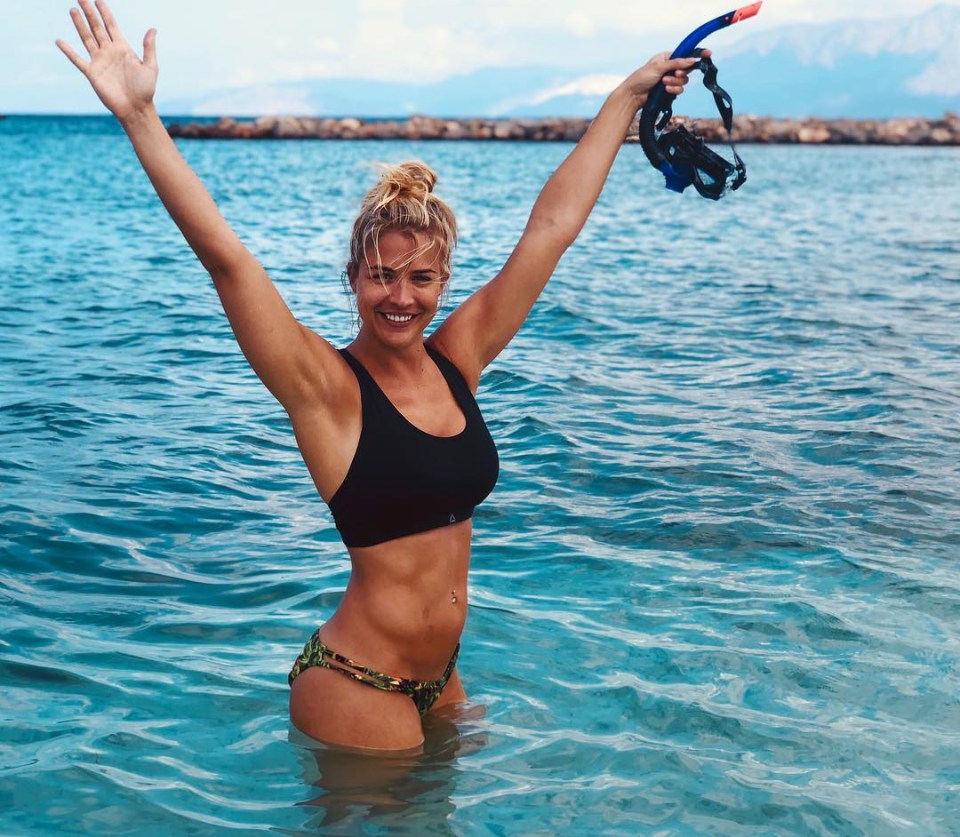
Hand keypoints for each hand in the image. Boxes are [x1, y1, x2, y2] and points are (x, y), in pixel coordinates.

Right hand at [56, 0, 157, 121]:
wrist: (136, 108)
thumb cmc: (145, 89)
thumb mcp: (151, 66)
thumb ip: (149, 48)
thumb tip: (153, 29)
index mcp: (123, 48)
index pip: (111, 25)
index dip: (105, 12)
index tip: (98, 0)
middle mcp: (109, 52)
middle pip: (97, 27)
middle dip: (89, 12)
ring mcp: (99, 61)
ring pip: (87, 38)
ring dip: (79, 24)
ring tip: (73, 10)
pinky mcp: (92, 73)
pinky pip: (77, 60)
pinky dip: (68, 51)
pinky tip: (60, 41)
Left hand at [621, 49, 711, 107]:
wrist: (633, 96)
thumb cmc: (641, 78)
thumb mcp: (659, 67)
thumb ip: (676, 63)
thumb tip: (692, 60)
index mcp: (667, 57)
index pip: (685, 54)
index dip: (696, 54)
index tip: (708, 54)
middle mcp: (670, 68)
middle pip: (686, 69)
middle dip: (680, 74)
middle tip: (673, 75)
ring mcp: (670, 80)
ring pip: (683, 81)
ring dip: (675, 83)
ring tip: (663, 84)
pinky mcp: (668, 91)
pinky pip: (679, 90)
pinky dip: (673, 91)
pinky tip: (665, 91)